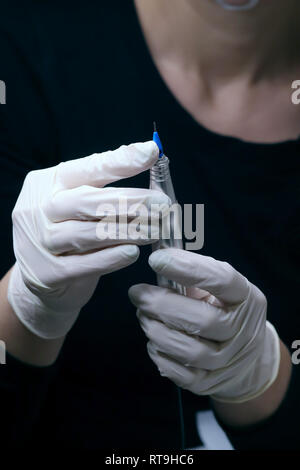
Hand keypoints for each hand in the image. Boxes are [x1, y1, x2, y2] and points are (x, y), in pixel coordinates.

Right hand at [8, 141, 169, 338]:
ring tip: (156, 229)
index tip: (151, 152)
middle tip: (163, 204)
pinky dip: (111, 258)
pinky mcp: (45, 274)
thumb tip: (151, 176)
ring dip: (128, 231)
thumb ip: (106, 191)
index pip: (86, 168)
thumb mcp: (80, 206)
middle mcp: (37, 209)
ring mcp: (38, 242)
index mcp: (48, 183)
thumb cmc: (69, 233)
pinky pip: (84, 265)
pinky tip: (133, 252)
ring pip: (88, 234)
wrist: (39, 279)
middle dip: (131, 201)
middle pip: (87, 201)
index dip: (120, 160)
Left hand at [128, 248, 280, 402]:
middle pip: (203, 320)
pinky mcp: (210, 383)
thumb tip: (159, 255)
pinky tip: (153, 339)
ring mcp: (228, 360)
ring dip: (157, 330)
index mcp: (245, 297)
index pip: (222, 280)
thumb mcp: (218, 285)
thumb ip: (194, 271)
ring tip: (143, 315)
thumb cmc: (222, 308)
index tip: (156, 259)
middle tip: (137, 293)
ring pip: (190, 351)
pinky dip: (160, 355)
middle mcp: (242, 330)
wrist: (246, 355)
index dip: (188, 269)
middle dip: (162, 305)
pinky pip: (181, 374)